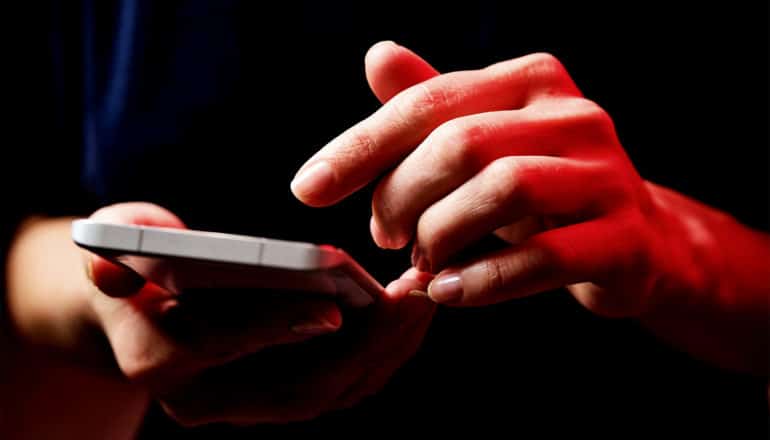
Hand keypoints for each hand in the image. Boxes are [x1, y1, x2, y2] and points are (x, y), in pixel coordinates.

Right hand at [7, 201, 434, 424]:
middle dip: (364, 345)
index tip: (334, 308)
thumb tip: (115, 269)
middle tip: (412, 297)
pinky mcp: (282, 398)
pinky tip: (410, 312)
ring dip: (387, 349)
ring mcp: (248, 405)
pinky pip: (343, 386)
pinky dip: (383, 353)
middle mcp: (205, 398)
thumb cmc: (136, 261)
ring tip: (425, 298)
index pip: (219, 346)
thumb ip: (116, 247)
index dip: (275, 327)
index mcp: (158, 358)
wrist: (143, 308)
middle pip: (296, 386)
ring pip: (330, 393)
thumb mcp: (116, 241)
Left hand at [291, 42, 709, 317]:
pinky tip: (445, 292)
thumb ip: (429, 107)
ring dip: (441, 234)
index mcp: (530, 80)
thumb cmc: (538, 191)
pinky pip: (542, 258)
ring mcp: (607, 175)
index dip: (360, 148)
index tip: (307, 190)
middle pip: (460, 144)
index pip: (426, 104)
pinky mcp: (625, 238)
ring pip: (502, 190)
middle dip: (401, 196)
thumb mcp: (481, 144)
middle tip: (384, 234)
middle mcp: (574, 114)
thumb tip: (377, 56)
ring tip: (421, 260)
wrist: (634, 242)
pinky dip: (481, 281)